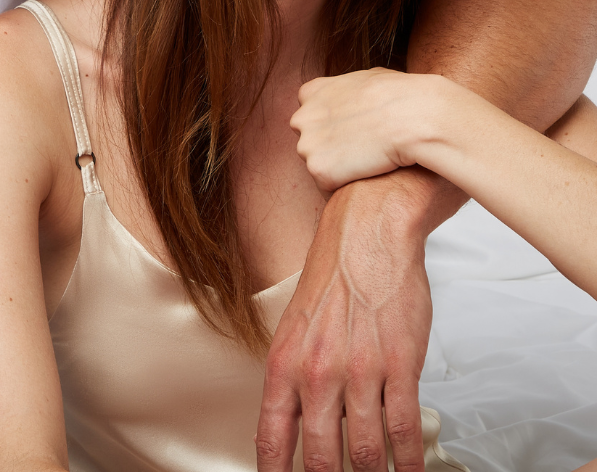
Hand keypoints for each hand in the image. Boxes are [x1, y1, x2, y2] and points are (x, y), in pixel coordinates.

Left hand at [256, 176, 433, 471]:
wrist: (367, 232)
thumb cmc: (333, 275)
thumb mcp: (296, 327)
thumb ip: (296, 377)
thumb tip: (300, 426)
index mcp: (285, 362)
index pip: (272, 438)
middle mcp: (318, 372)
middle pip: (321, 458)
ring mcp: (360, 371)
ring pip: (366, 452)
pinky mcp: (400, 366)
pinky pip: (404, 431)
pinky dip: (408, 461)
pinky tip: (408, 470)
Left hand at [290, 69, 450, 192]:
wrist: (414, 117)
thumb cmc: (402, 96)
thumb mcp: (368, 79)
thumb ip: (350, 89)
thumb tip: (357, 90)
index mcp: (311, 92)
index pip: (311, 116)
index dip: (334, 127)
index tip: (355, 132)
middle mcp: (302, 118)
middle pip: (311, 141)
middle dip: (331, 148)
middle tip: (363, 152)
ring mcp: (307, 145)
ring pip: (319, 165)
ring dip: (339, 169)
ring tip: (369, 165)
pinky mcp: (319, 170)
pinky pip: (327, 187)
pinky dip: (344, 188)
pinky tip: (367, 180)